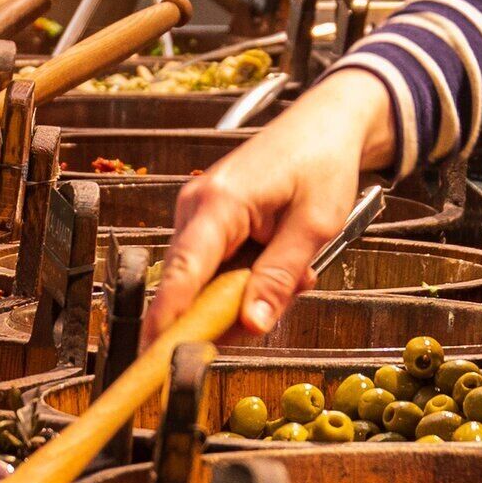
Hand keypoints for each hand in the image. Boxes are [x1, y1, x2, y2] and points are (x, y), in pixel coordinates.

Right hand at [149, 74, 394, 343]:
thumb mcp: (315, 225)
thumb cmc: (322, 161)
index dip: (168, 319)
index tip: (156, 357)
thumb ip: (280, 277)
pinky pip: (215, 267)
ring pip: (206, 281)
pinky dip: (246, 276)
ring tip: (296, 267)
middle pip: (191, 284)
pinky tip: (279, 258)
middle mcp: (196, 205)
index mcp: (220, 201)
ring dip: (247, 289)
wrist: (325, 125)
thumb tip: (251, 324)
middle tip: (288, 296)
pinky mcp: (206, 220)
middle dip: (232, 308)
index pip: (184, 271)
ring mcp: (197, 212)